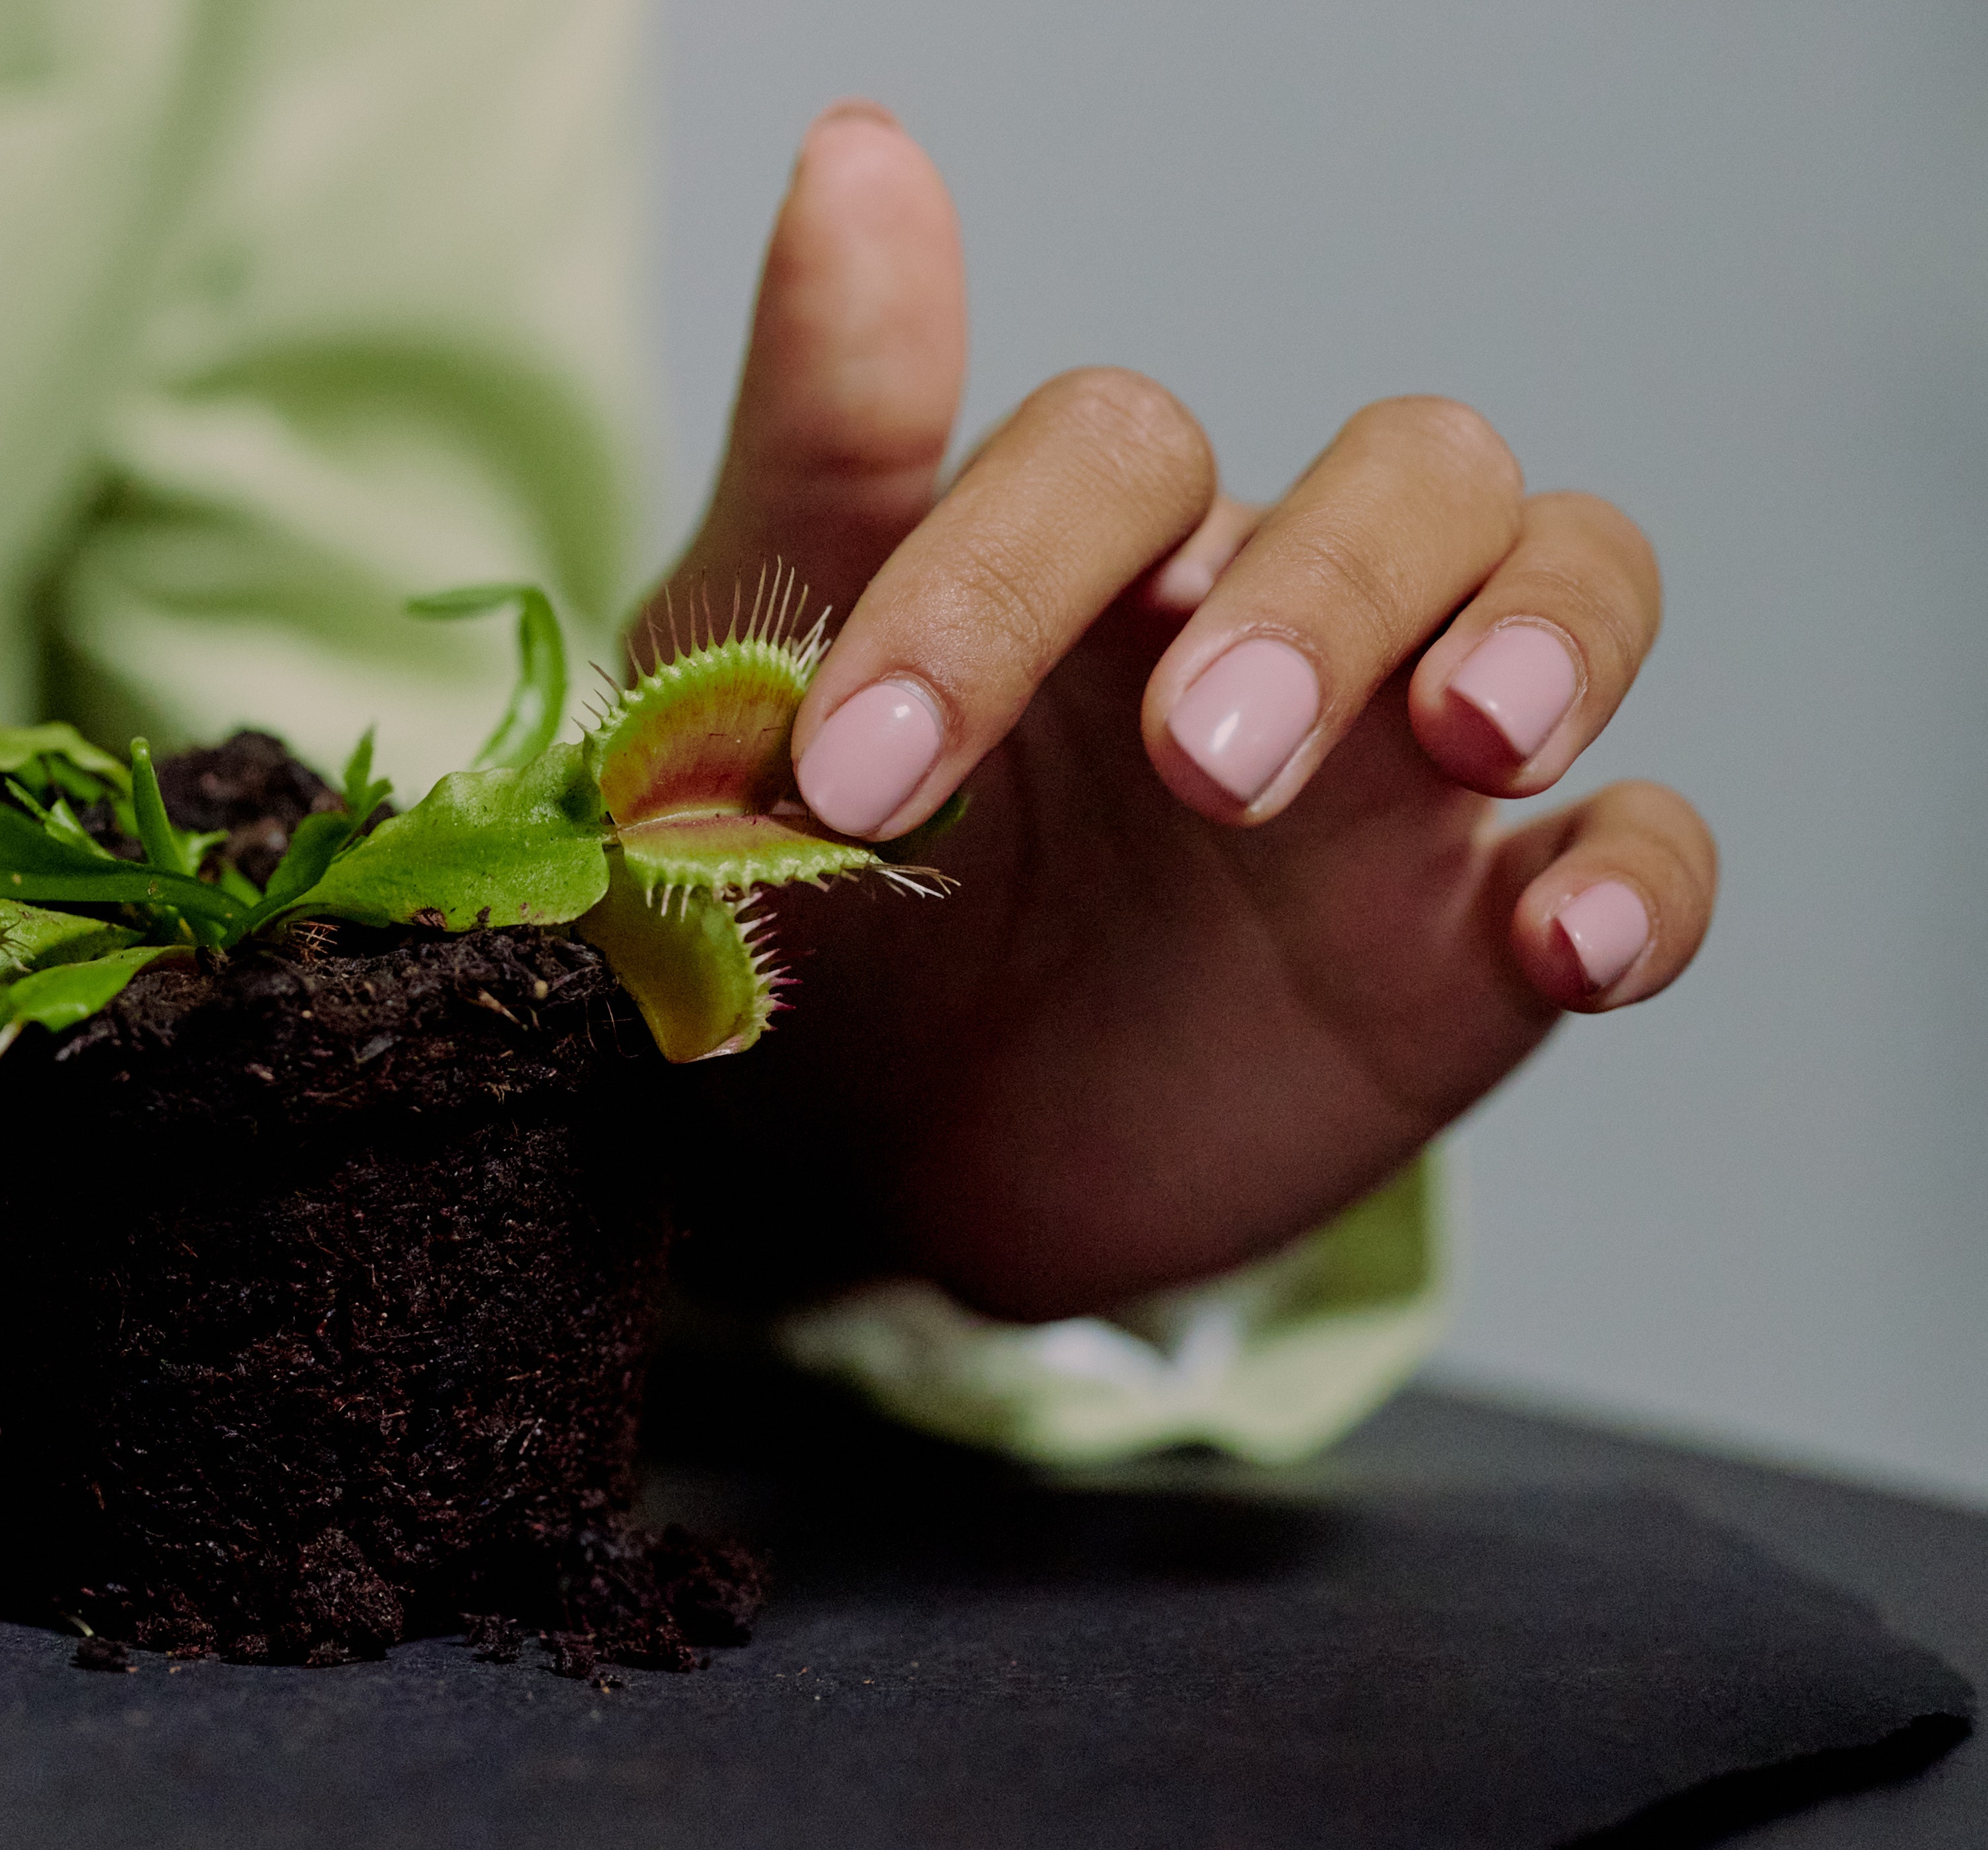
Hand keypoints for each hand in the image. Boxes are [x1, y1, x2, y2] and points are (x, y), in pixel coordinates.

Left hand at [659, 104, 1716, 1322]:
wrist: (866, 1146)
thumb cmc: (823, 878)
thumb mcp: (765, 673)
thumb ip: (829, 432)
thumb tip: (858, 144)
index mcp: (1098, 548)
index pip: (1116, 454)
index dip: (998, 582)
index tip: (860, 775)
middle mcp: (1275, 618)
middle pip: (1406, 478)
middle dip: (1323, 598)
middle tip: (1201, 768)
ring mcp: (1400, 774)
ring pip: (1568, 585)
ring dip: (1546, 640)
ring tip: (1467, 741)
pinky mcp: (1474, 941)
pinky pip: (1642, 848)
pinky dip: (1639, 877)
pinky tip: (1564, 946)